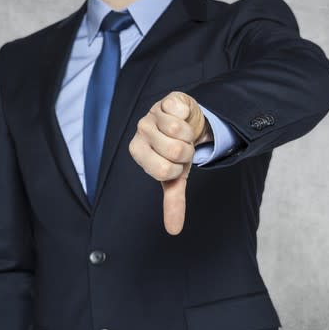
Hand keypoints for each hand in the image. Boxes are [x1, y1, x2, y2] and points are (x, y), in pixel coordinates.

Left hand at [129, 91, 212, 234]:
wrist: (186, 122)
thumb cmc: (176, 150)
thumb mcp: (176, 176)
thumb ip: (173, 200)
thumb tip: (174, 230)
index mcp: (138, 152)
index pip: (163, 170)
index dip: (178, 168)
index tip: (176, 163)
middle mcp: (140, 131)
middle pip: (174, 150)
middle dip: (186, 151)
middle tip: (182, 147)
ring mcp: (151, 113)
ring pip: (178, 130)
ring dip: (189, 133)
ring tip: (183, 132)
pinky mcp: (166, 99)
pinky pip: (181, 110)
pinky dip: (189, 116)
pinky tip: (183, 116)